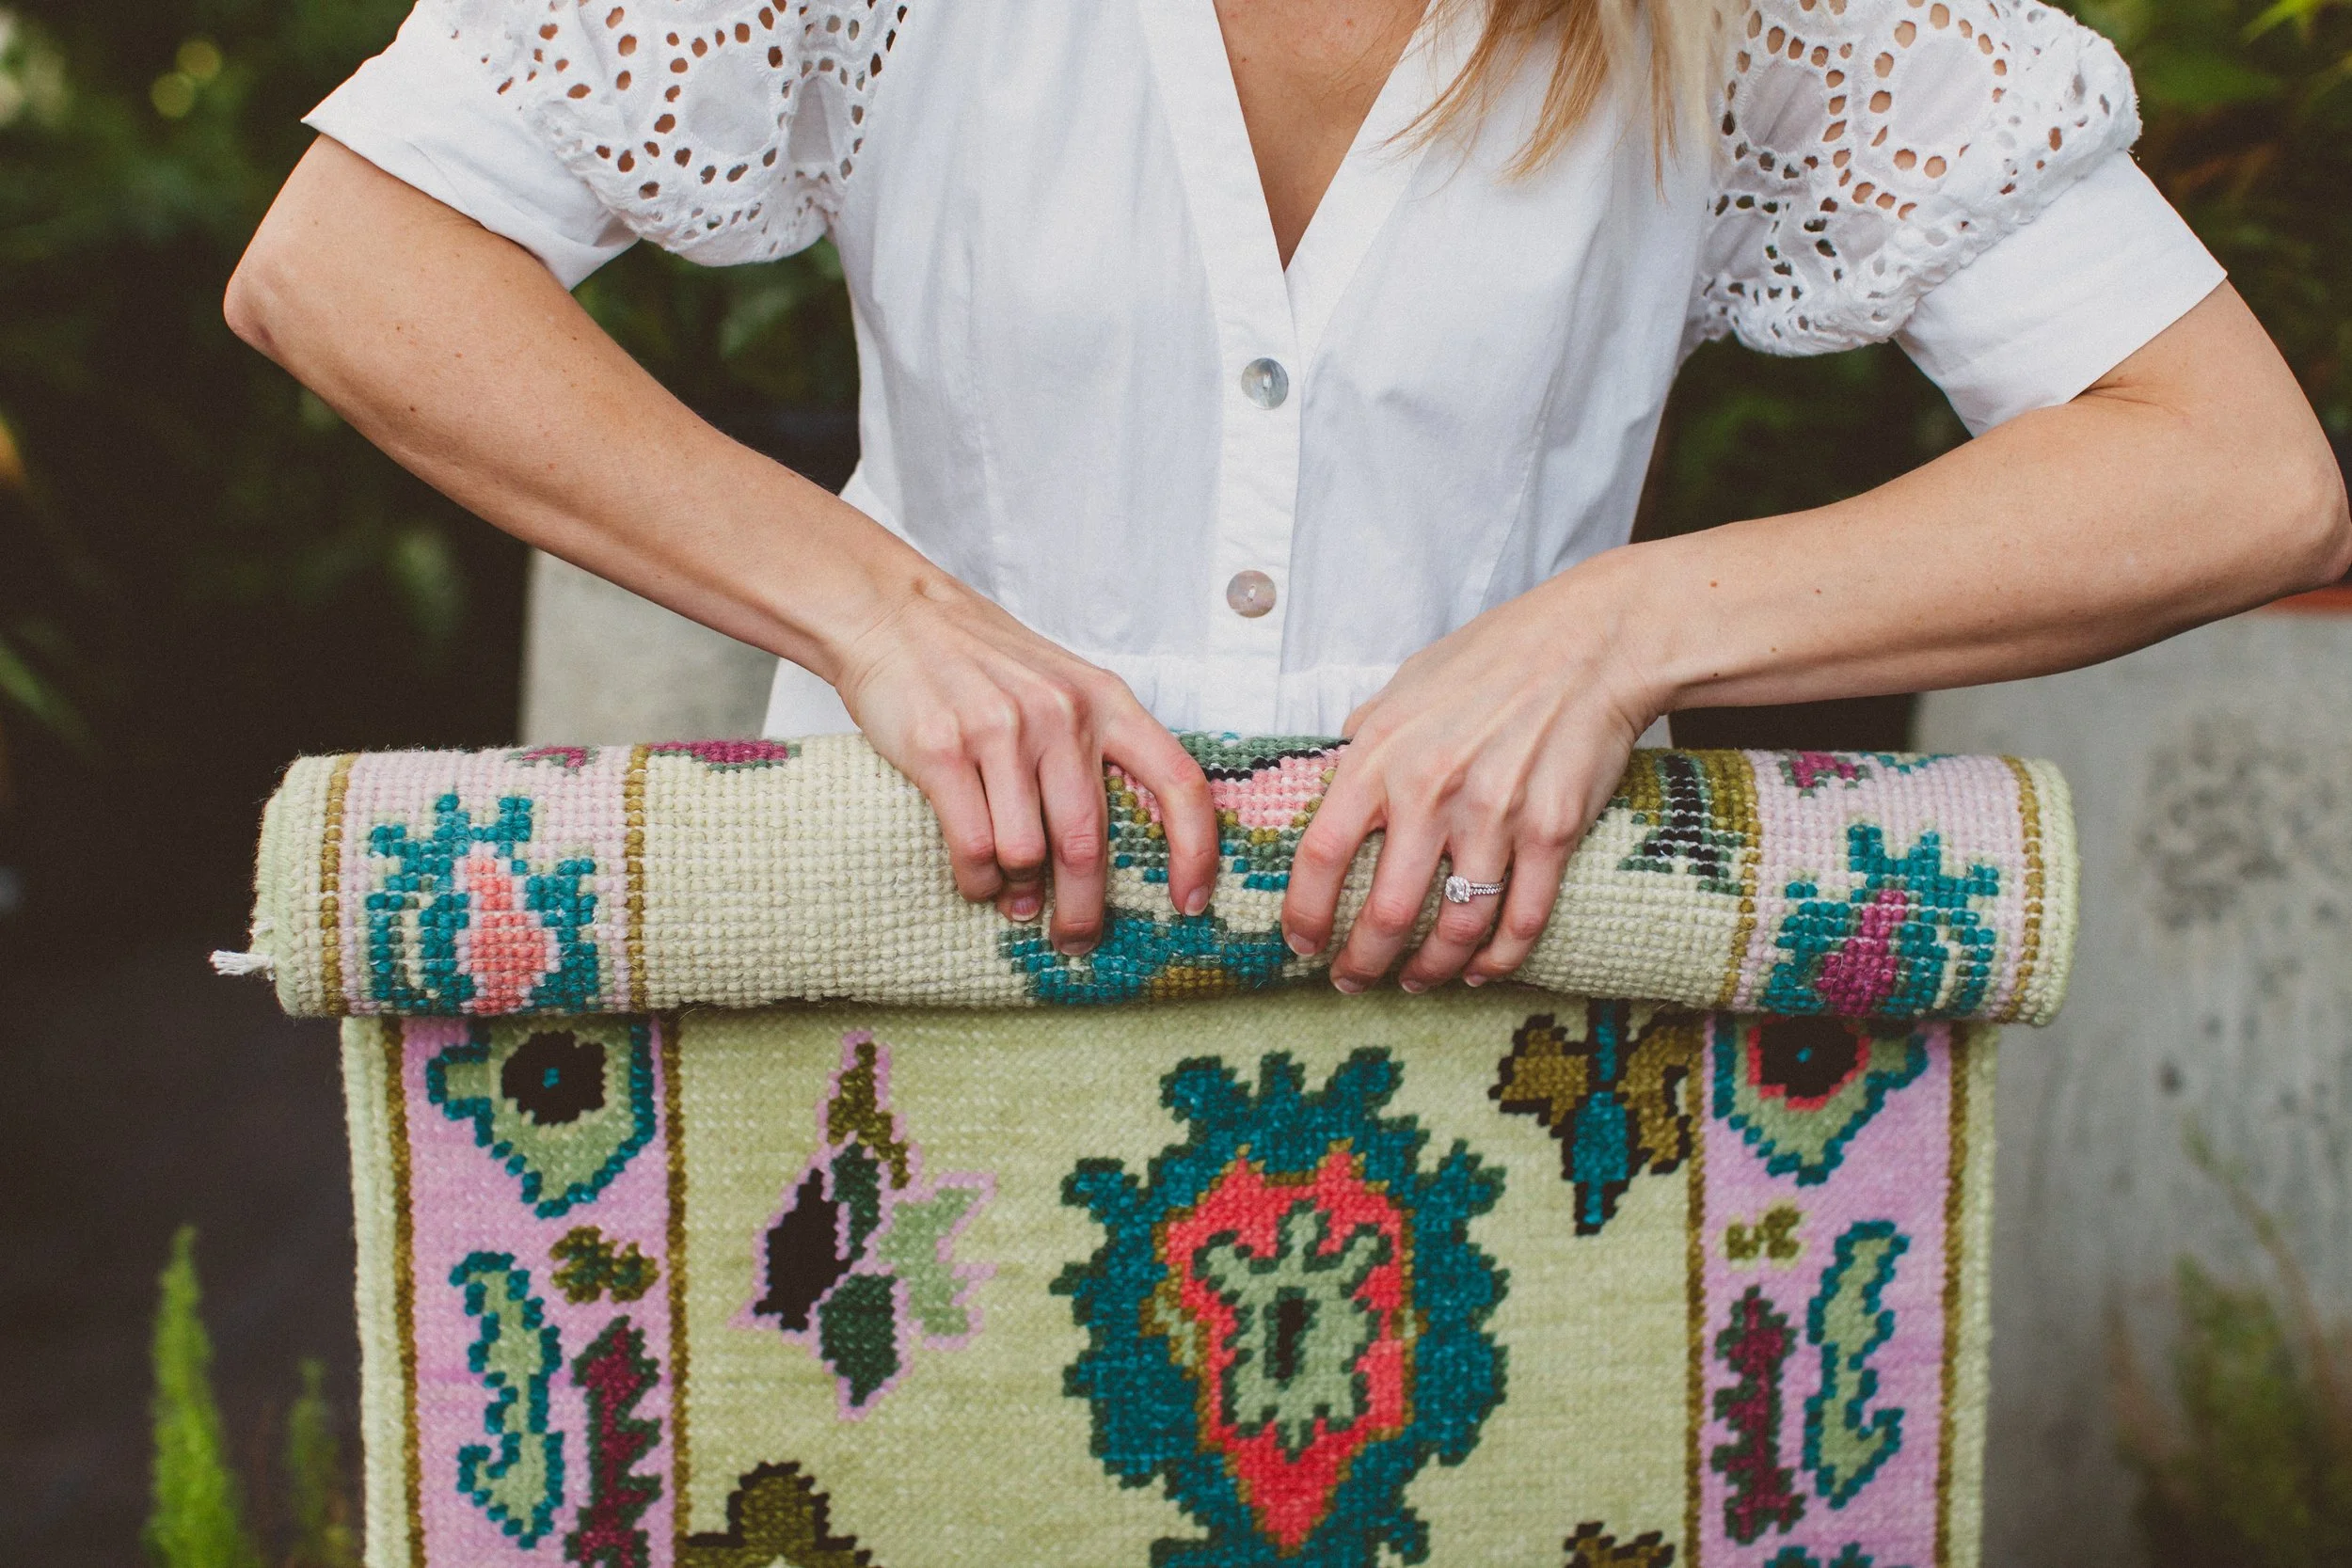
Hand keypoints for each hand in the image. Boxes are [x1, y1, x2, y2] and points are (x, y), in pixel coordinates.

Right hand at [831, 568, 1219, 953]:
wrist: (893, 614)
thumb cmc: (981, 660)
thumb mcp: (1062, 684)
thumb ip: (1096, 746)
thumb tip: (1120, 843)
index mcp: (1105, 700)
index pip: (1177, 783)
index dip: (1195, 850)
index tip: (1190, 903)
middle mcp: (1061, 716)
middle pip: (1089, 843)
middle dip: (1085, 909)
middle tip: (1077, 940)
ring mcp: (1001, 732)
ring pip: (1026, 854)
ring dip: (1020, 894)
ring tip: (1013, 902)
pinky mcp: (942, 750)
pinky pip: (973, 846)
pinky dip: (976, 880)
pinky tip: (975, 880)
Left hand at [1279, 557, 1663, 990]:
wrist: (1590, 642)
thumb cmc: (1493, 658)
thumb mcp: (1405, 686)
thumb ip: (1366, 738)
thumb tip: (1331, 776)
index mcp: (1381, 755)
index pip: (1322, 855)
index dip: (1305, 914)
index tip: (1302, 943)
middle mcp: (1431, 790)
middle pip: (1386, 913)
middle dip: (1362, 963)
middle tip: (1351, 981)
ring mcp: (1495, 815)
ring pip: (1456, 928)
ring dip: (1430, 970)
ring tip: (1415, 981)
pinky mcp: (1553, 831)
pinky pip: (1522, 918)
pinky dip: (1498, 959)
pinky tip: (1481, 970)